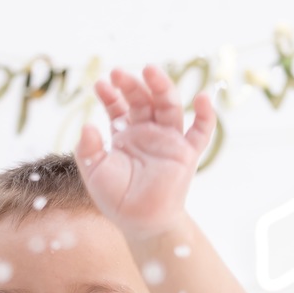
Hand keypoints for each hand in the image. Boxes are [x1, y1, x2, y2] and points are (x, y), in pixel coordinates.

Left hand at [75, 66, 215, 236]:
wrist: (139, 222)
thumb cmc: (116, 197)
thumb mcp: (93, 170)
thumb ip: (88, 148)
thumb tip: (87, 125)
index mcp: (126, 134)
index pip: (120, 106)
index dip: (111, 94)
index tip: (101, 84)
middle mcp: (148, 132)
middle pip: (144, 99)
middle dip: (132, 84)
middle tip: (118, 73)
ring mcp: (169, 140)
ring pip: (170, 106)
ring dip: (162, 87)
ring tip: (150, 71)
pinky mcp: (186, 153)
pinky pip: (201, 131)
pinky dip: (206, 115)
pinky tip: (204, 98)